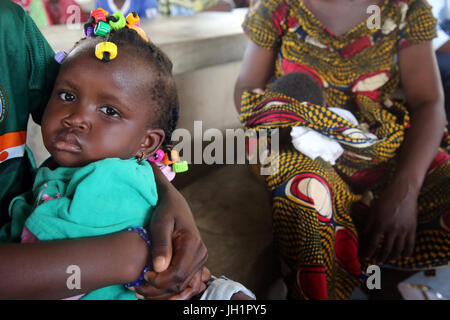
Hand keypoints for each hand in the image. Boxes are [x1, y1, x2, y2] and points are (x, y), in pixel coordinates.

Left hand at [134, 163, 207, 298]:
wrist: (176, 205)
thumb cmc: (166, 212)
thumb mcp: (160, 224)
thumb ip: (161, 245)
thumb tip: (159, 268)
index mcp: (193, 244)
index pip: (178, 274)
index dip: (159, 281)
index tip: (144, 274)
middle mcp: (200, 255)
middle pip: (180, 284)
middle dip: (157, 290)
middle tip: (137, 287)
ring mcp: (200, 262)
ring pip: (184, 288)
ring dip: (164, 296)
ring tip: (143, 292)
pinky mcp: (196, 265)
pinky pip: (187, 286)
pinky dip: (172, 293)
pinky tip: (156, 293)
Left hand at [361, 182, 417, 263]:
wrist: (403, 191)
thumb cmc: (385, 199)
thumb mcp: (373, 210)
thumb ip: (368, 224)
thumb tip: (363, 235)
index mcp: (380, 224)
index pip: (373, 243)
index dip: (369, 251)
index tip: (365, 257)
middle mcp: (392, 229)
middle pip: (386, 248)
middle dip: (381, 257)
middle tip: (377, 262)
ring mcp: (403, 229)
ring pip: (398, 249)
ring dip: (393, 257)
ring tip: (389, 261)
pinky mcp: (412, 228)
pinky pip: (411, 243)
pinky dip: (408, 252)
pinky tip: (405, 257)